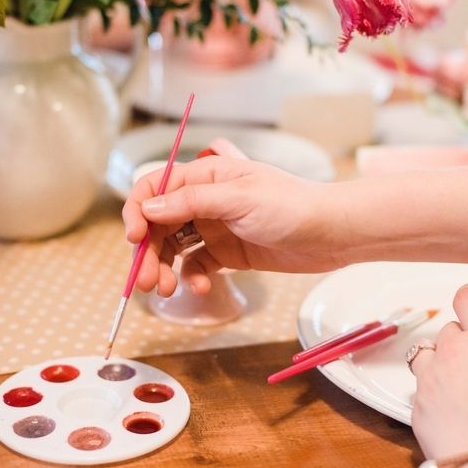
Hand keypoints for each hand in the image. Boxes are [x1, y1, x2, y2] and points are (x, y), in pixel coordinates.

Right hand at [122, 156, 343, 295]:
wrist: (333, 233)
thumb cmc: (292, 205)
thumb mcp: (239, 199)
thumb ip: (191, 203)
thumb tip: (148, 208)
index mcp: (206, 176)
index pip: (155, 188)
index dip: (138, 211)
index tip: (134, 239)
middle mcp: (205, 200)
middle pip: (159, 223)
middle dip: (148, 251)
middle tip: (145, 281)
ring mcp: (215, 227)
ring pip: (173, 247)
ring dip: (164, 268)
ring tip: (165, 290)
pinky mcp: (227, 252)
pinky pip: (196, 265)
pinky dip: (192, 278)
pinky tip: (202, 288)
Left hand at [411, 284, 467, 466]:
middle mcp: (456, 351)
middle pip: (450, 329)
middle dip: (463, 341)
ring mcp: (431, 376)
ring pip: (427, 352)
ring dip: (440, 361)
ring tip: (458, 382)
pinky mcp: (417, 402)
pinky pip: (421, 387)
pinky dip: (432, 393)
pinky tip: (449, 411)